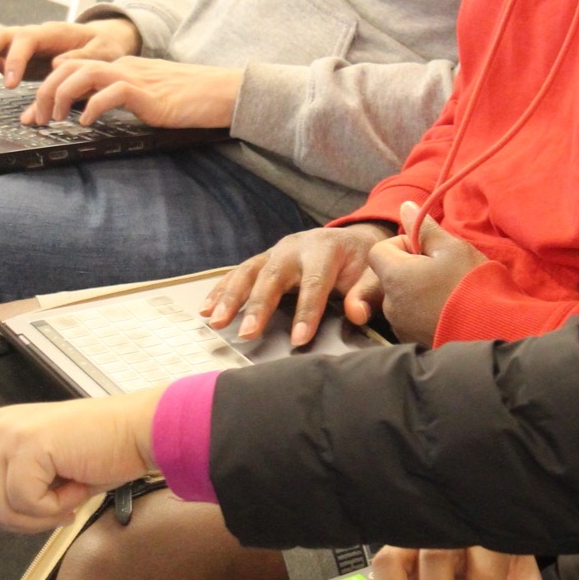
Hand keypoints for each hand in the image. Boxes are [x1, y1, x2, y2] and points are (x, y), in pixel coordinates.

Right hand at [0, 18, 140, 86]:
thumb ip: (82, 59)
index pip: (24, 39)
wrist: (102, 38)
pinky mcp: (11, 53)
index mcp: (51, 32)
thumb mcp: (103, 53)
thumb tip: (58, 66)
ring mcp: (17, 42)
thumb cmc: (104, 46)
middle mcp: (29, 33)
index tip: (9, 84)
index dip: (14, 59)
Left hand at [0, 387, 165, 533]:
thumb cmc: (102, 453)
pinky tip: (73, 478)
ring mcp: (4, 434)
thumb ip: (18, 488)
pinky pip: (23, 504)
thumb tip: (7, 509)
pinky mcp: (21, 445)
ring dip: (42, 511)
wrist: (139, 432)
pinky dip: (54, 506)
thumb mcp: (51, 477)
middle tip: (61, 490)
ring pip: (0, 509)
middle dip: (25, 515)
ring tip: (69, 479)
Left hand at [30, 56, 241, 128]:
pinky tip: (86, 124)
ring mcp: (135, 78)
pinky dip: (92, 107)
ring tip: (56, 119)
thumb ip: (122, 97)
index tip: (34, 113)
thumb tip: (94, 110)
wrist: (223, 92)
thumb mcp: (148, 95)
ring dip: (61, 96)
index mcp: (122, 67)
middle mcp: (124, 67)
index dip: (48, 88)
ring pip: (83, 73)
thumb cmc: (191, 98)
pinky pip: (111, 92)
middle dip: (45, 92)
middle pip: (69, 66)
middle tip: (37, 119)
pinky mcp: (148, 93)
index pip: (74, 67)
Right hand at [203, 223, 394, 344]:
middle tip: (247, 333)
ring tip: (216, 321)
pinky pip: (239, 273)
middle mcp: (295, 247)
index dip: (307, 312)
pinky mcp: (264, 260)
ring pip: (249, 272)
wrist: (353, 239)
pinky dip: (221, 290)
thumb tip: (357, 314)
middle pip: (273, 275)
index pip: (314, 283)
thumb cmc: (361, 263)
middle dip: (258, 305)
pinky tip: (206, 309)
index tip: (299, 340)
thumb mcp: (372, 275)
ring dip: (230, 297)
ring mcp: (275, 252)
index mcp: (325, 249)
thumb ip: (367, 293)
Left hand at [367, 202, 487, 347]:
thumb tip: (405, 206)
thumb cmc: (470, 285)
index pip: (378, 250)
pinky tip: (449, 311)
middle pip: (390, 276)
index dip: (401, 244)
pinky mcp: (413, 342)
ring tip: (449, 293)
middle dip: (411, 269)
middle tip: (443, 271)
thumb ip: (425, 227)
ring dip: (418, 291)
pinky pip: (412, 319)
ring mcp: (401, 326)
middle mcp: (390, 304)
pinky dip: (425, 312)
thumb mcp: (452, 248)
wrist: (492, 331)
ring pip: (401, 298)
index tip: (426, 250)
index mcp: (395, 276)